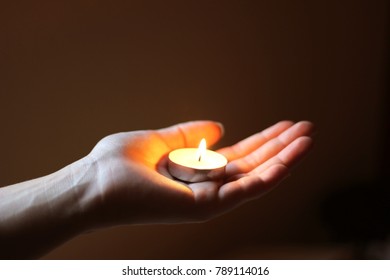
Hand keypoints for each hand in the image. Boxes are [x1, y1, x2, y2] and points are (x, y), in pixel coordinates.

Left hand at [86, 120, 313, 227]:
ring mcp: (206, 199)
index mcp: (196, 169)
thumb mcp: (159, 140)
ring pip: (254, 179)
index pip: (239, 155)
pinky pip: (241, 193)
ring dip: (282, 159)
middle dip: (280, 147)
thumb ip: (189, 135)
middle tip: (307, 129)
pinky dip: (266, 178)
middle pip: (252, 165)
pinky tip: (287, 163)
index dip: (263, 140)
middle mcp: (205, 185)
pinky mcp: (202, 207)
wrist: (92, 184)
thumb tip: (220, 125)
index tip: (285, 124)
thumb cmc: (116, 164)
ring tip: (308, 140)